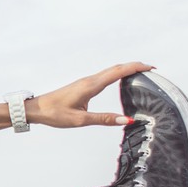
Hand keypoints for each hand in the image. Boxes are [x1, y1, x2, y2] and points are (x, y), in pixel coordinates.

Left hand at [25, 62, 153, 128]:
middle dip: (134, 66)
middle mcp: (89, 80)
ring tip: (139, 72)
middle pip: (116, 68)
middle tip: (150, 69)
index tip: (151, 67)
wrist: (37, 109)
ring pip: (109, 71)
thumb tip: (126, 120)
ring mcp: (85, 82)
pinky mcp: (82, 85)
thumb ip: (104, 119)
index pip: (118, 72)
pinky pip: (103, 76)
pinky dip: (116, 74)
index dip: (136, 68)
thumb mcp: (81, 120)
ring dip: (125, 69)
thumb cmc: (55, 113)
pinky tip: (118, 79)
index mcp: (91, 86)